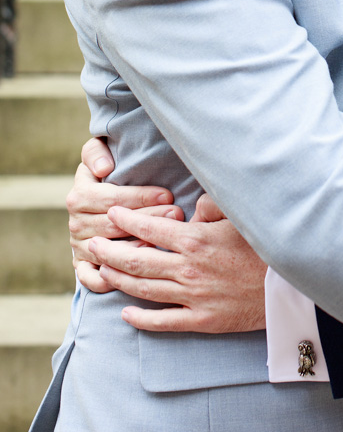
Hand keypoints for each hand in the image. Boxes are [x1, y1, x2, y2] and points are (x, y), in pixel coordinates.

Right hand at [68, 139, 181, 292]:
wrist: (96, 204)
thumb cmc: (107, 174)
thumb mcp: (96, 155)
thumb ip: (96, 152)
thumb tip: (103, 167)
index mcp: (79, 196)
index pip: (110, 198)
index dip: (140, 197)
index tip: (167, 193)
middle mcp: (76, 223)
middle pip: (114, 224)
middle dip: (149, 218)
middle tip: (176, 213)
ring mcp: (79, 247)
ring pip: (109, 251)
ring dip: (140, 245)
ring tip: (167, 237)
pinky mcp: (82, 267)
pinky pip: (94, 279)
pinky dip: (113, 278)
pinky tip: (138, 268)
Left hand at [89, 200, 267, 332]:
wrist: (289, 288)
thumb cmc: (267, 247)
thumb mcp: (241, 217)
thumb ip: (213, 205)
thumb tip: (193, 206)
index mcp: (197, 240)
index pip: (150, 229)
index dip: (126, 219)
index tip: (112, 213)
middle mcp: (188, 269)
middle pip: (136, 260)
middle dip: (109, 250)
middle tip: (93, 243)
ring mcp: (192, 297)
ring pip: (142, 289)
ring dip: (118, 279)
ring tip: (101, 270)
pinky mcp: (200, 320)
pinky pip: (162, 321)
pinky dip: (140, 318)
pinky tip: (125, 312)